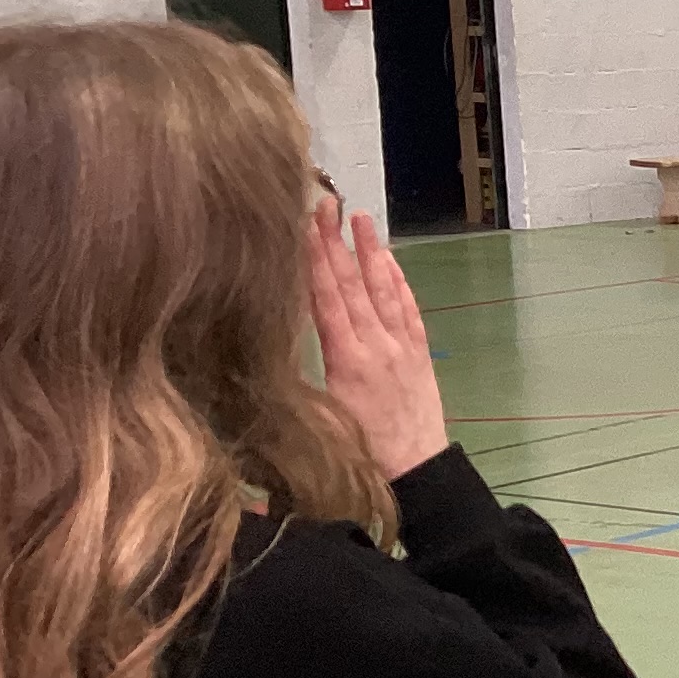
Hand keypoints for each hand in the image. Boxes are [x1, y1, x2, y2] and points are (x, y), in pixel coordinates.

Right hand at [305, 191, 450, 477]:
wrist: (418, 473)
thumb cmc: (362, 455)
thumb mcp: (320, 420)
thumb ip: (295, 382)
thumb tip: (259, 353)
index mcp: (346, 360)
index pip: (327, 298)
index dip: (314, 261)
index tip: (303, 226)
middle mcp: (376, 346)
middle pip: (353, 285)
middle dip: (336, 243)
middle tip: (325, 205)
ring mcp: (401, 347)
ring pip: (384, 290)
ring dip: (371, 252)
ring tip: (360, 218)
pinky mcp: (419, 354)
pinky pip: (408, 310)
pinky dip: (398, 282)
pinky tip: (390, 261)